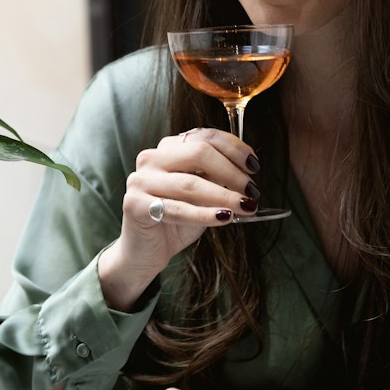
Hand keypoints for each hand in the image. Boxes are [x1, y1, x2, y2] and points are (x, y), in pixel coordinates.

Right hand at [97, 128, 260, 309]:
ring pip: (190, 183)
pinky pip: (177, 209)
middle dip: (231, 172)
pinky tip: (224, 218)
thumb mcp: (201, 194)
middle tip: (252, 191)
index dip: (234, 148)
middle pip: (198, 153)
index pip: (204, 136)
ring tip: (246, 207)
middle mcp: (152, 158)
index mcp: (168, 148)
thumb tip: (246, 171)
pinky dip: (205, 214)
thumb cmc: (176, 219)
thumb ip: (216, 178)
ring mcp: (140, 180)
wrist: (144, 252)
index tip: (254, 165)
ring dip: (224, 195)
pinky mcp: (135, 204)